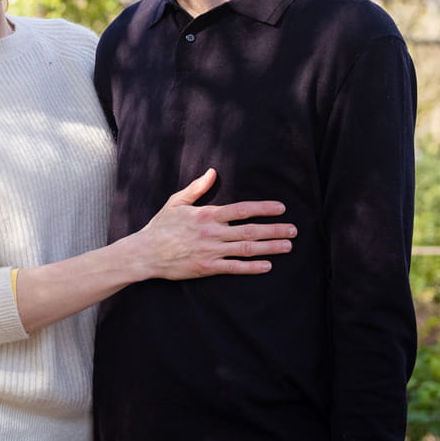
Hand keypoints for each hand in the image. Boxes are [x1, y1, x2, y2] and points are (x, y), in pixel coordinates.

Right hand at [134, 168, 295, 279]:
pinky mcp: (207, 268)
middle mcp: (213, 233)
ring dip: (270, 247)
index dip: (263, 208)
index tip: (281, 208)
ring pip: (247, 249)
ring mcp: (211, 251)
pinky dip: (252, 267)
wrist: (146, 253)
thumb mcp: (177, 202)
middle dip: (274, 229)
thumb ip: (197, 188)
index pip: (242, 210)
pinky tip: (267, 266)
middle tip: (293, 230)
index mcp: (207, 215)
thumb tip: (213, 172)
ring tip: (288, 246)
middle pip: (250, 230)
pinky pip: (235, 268)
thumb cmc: (161, 226)